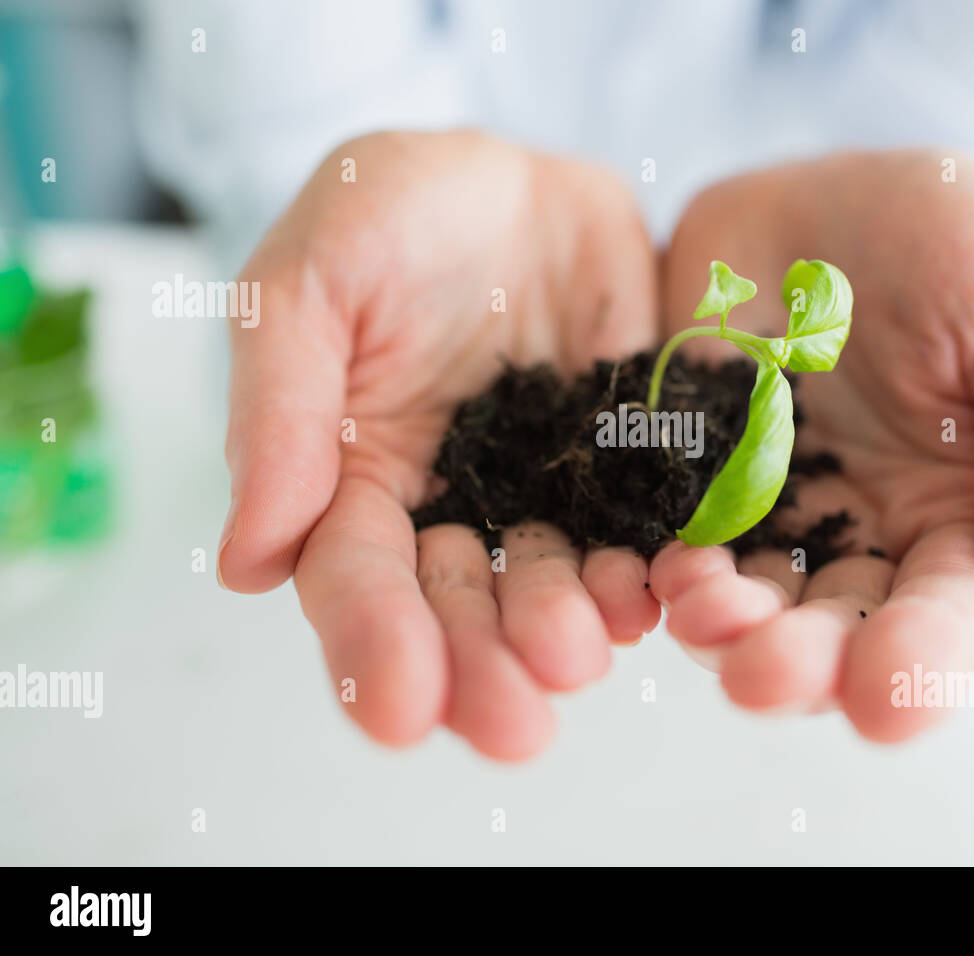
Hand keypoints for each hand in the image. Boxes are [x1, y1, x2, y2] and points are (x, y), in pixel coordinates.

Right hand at [219, 132, 660, 756]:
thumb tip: (246, 563)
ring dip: (566, 632)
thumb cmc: (388, 216)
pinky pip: (643, 525)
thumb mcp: (308, 287)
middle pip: (462, 606)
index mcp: (358, 481)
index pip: (358, 580)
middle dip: (483, 670)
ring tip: (582, 661)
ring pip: (555, 581)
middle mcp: (455, 506)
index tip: (400, 710)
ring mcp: (548, 490)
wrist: (513, 176)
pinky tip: (655, 596)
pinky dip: (649, 566)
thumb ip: (280, 414)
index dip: (375, 644)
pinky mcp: (629, 464)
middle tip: (514, 727)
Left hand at [653, 151, 973, 739]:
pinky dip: (663, 568)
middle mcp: (863, 538)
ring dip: (723, 630)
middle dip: (803, 665)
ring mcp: (770, 514)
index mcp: (961, 518)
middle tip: (762, 677)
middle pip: (838, 632)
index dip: (920, 663)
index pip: (950, 615)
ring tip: (703, 618)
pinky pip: (670, 541)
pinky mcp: (690, 480)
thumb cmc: (952, 246)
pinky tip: (660, 569)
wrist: (823, 190)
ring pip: (748, 605)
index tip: (883, 699)